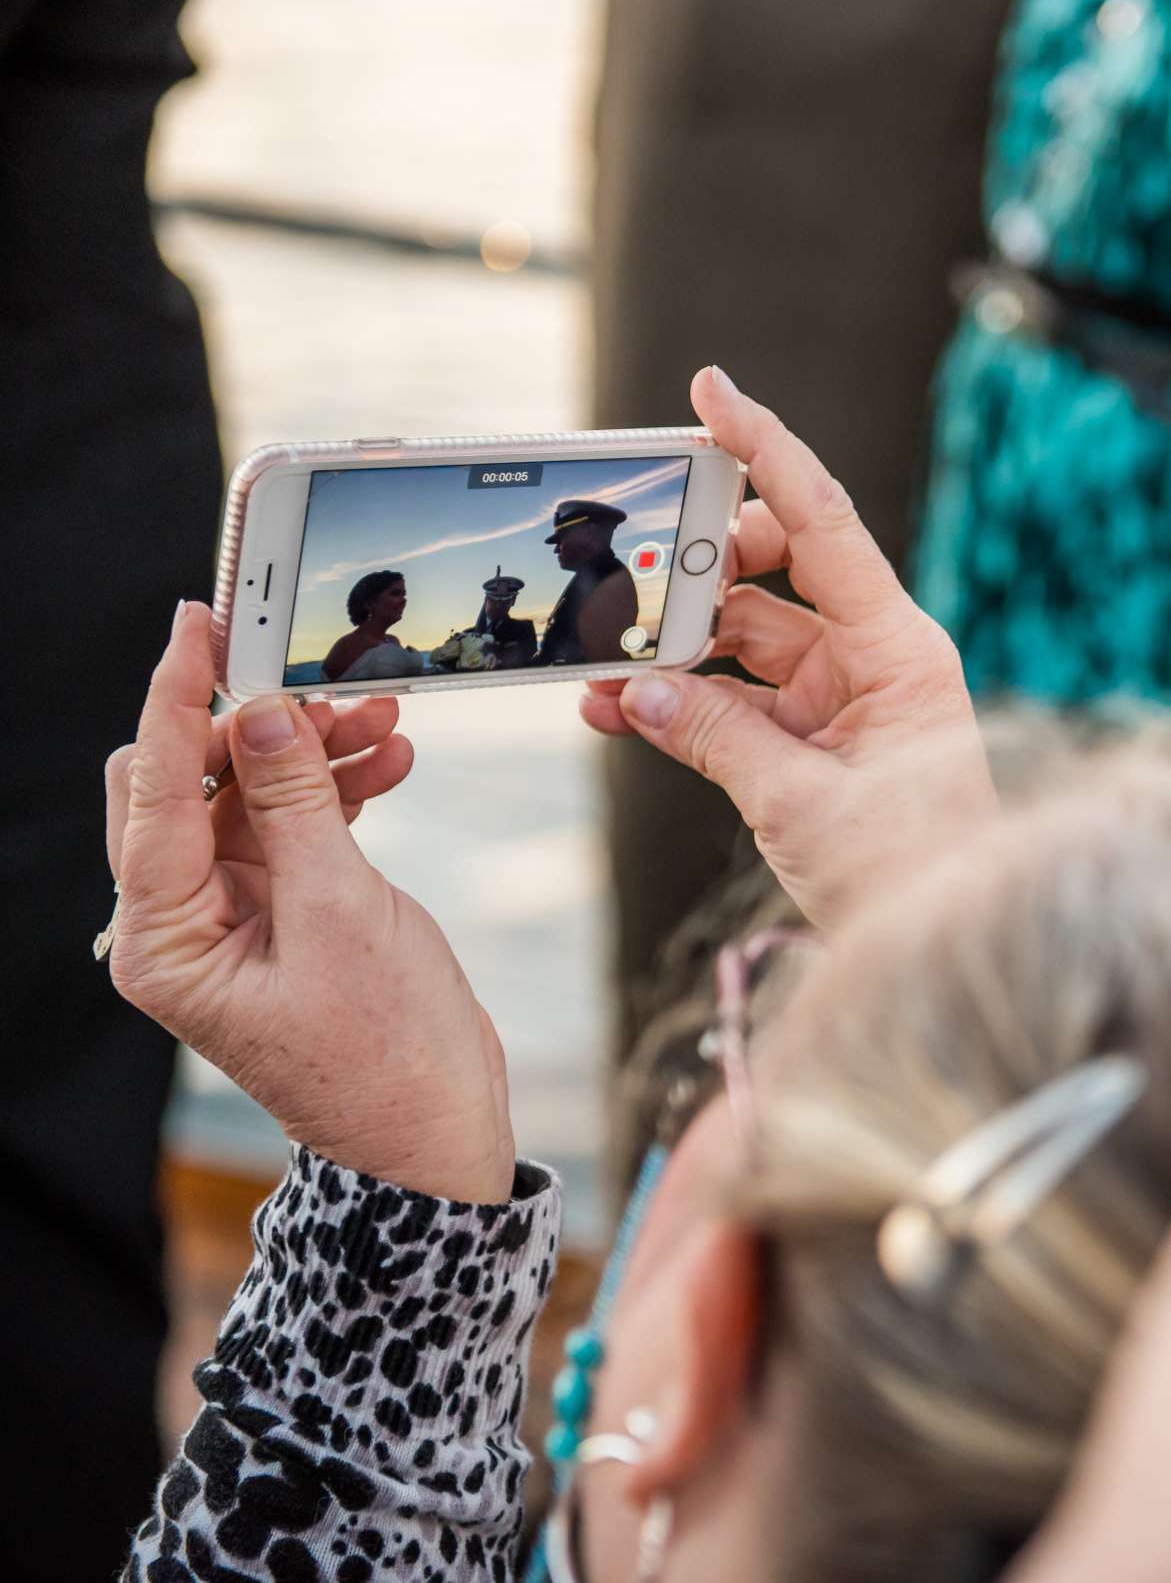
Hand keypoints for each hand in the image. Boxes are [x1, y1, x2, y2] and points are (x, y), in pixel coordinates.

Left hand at [105, 605, 514, 1202]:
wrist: (435, 1130)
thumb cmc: (384, 1055)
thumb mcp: (342, 914)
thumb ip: (297, 804)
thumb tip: (258, 710)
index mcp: (164, 939)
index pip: (152, 789)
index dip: (176, 698)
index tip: (201, 623)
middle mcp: (182, 922)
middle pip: (192, 780)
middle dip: (259, 722)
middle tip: (322, 677)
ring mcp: (234, 913)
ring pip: (252, 790)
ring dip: (313, 749)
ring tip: (385, 720)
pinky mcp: (286, 908)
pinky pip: (297, 821)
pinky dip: (341, 785)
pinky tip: (392, 759)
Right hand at [583, 367, 996, 927]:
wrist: (944, 945)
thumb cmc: (910, 872)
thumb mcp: (804, 803)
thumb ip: (715, 737)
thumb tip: (636, 687)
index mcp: (898, 649)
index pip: (824, 522)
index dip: (767, 449)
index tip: (710, 390)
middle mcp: (873, 658)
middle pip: (774, 568)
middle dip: (697, 562)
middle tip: (628, 568)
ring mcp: (842, 697)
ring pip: (741, 637)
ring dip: (670, 645)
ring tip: (600, 657)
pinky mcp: (814, 739)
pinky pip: (734, 698)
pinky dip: (680, 701)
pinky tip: (616, 708)